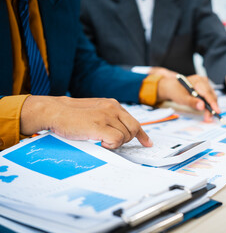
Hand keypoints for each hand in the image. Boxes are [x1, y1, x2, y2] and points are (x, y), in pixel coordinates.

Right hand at [20, 96, 151, 148]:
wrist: (54, 111)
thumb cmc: (72, 115)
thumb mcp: (96, 111)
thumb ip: (110, 118)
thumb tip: (121, 131)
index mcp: (113, 104)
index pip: (134, 121)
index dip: (142, 134)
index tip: (147, 143)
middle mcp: (113, 108)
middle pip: (134, 129)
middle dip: (127, 139)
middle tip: (113, 142)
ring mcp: (106, 116)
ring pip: (125, 136)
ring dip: (116, 143)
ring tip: (101, 141)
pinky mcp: (99, 125)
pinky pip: (117, 140)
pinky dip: (111, 145)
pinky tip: (101, 143)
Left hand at [156, 70, 219, 121]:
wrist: (172, 87)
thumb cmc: (176, 91)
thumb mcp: (182, 98)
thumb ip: (192, 102)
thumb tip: (202, 106)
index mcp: (197, 81)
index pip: (207, 93)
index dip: (213, 103)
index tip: (216, 111)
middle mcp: (203, 81)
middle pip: (211, 95)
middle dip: (212, 107)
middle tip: (209, 118)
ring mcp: (205, 84)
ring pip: (211, 97)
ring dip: (211, 107)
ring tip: (208, 117)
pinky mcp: (205, 89)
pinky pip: (209, 97)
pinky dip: (209, 104)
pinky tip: (207, 111)